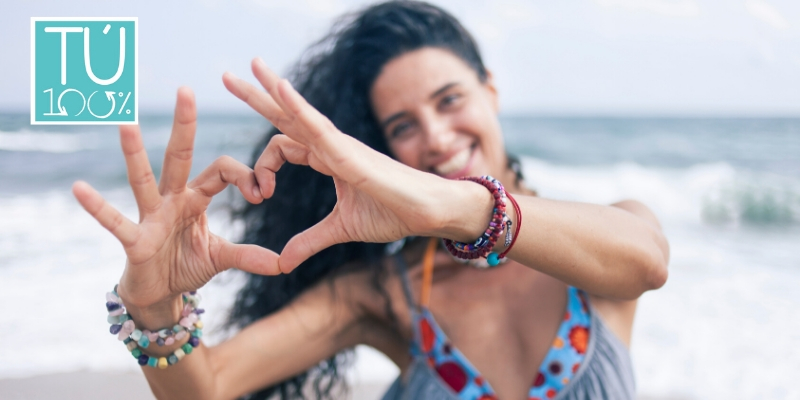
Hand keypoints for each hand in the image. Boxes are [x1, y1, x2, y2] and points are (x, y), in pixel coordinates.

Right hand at [72, 88, 279, 317]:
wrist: (159, 293)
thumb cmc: (185, 265)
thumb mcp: (220, 258)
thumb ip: (248, 256)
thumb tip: (282, 264)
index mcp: (196, 198)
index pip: (221, 171)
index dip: (242, 177)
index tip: (260, 195)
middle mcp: (172, 199)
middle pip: (179, 156)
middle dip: (184, 126)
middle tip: (187, 89)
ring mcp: (150, 216)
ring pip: (144, 179)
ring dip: (135, 153)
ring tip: (126, 124)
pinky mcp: (134, 239)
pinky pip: (114, 221)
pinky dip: (98, 207)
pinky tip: (79, 188)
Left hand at [222, 59, 492, 272]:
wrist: (428, 213)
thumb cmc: (393, 213)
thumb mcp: (340, 230)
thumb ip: (310, 241)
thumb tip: (282, 263)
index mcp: (327, 158)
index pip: (283, 147)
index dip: (263, 168)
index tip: (260, 195)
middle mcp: (331, 145)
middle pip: (286, 115)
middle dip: (256, 95)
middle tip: (226, 76)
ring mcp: (341, 145)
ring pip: (299, 113)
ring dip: (271, 90)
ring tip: (248, 65)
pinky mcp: (351, 154)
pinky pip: (318, 127)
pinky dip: (298, 108)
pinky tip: (278, 87)